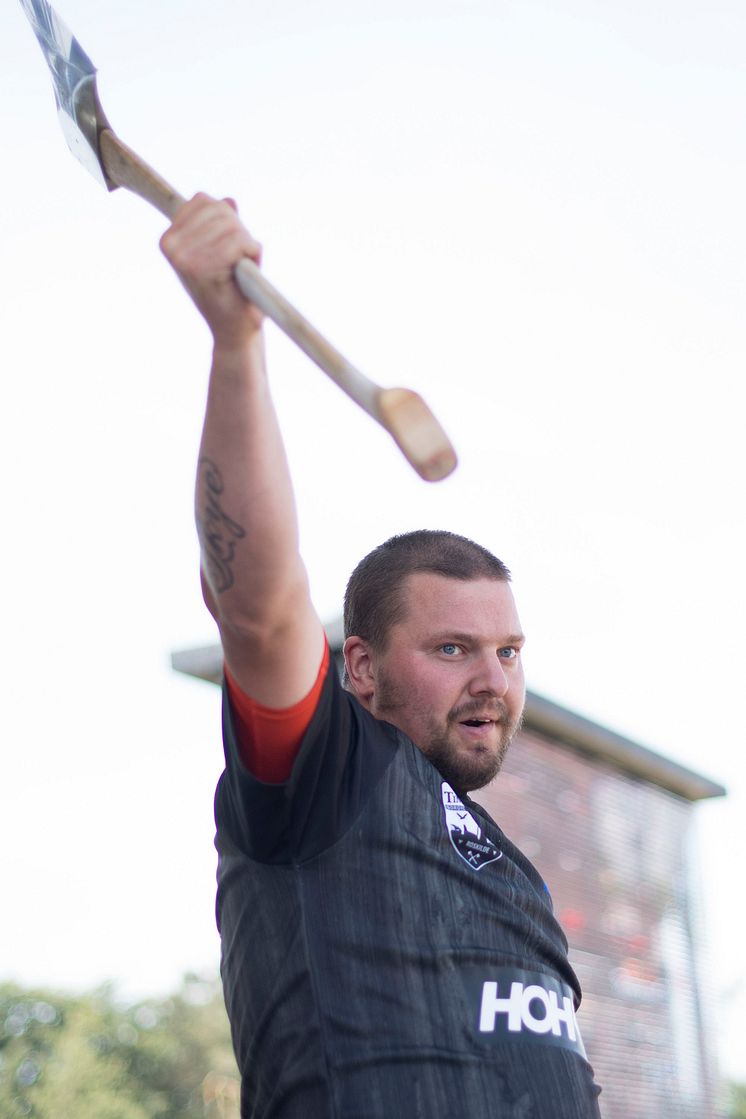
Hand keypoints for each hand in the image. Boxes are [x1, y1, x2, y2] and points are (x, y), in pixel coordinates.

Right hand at [160, 193, 262, 351]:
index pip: (203, 200)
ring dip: (248, 246)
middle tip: (237, 262)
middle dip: (240, 232)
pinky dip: (253, 253)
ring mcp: (184, 258)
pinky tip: (245, 274)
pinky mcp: (204, 269)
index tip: (227, 248)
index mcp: (169, 239)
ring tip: (241, 271)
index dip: (227, 219)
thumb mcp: (223, 250)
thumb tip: (229, 201)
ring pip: (232, 225)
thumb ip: (223, 223)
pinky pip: (239, 241)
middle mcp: (171, 246)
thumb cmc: (230, 292)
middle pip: (220, 209)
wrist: (234, 331)